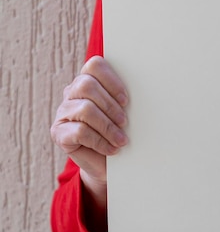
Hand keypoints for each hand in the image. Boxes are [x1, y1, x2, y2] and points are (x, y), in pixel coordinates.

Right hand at [50, 56, 128, 203]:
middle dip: (110, 105)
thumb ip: (126, 99)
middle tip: (125, 122)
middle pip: (86, 85)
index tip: (127, 100)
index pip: (94, 66)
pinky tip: (111, 149)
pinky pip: (80, 131)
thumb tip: (148, 90)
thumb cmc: (119, 134)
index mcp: (88, 82)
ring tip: (122, 140)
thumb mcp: (125, 114)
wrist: (107, 165)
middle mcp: (71, 94)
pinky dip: (100, 141)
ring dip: (108, 126)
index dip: (112, 81)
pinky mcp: (59, 133)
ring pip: (85, 109)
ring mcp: (63, 113)